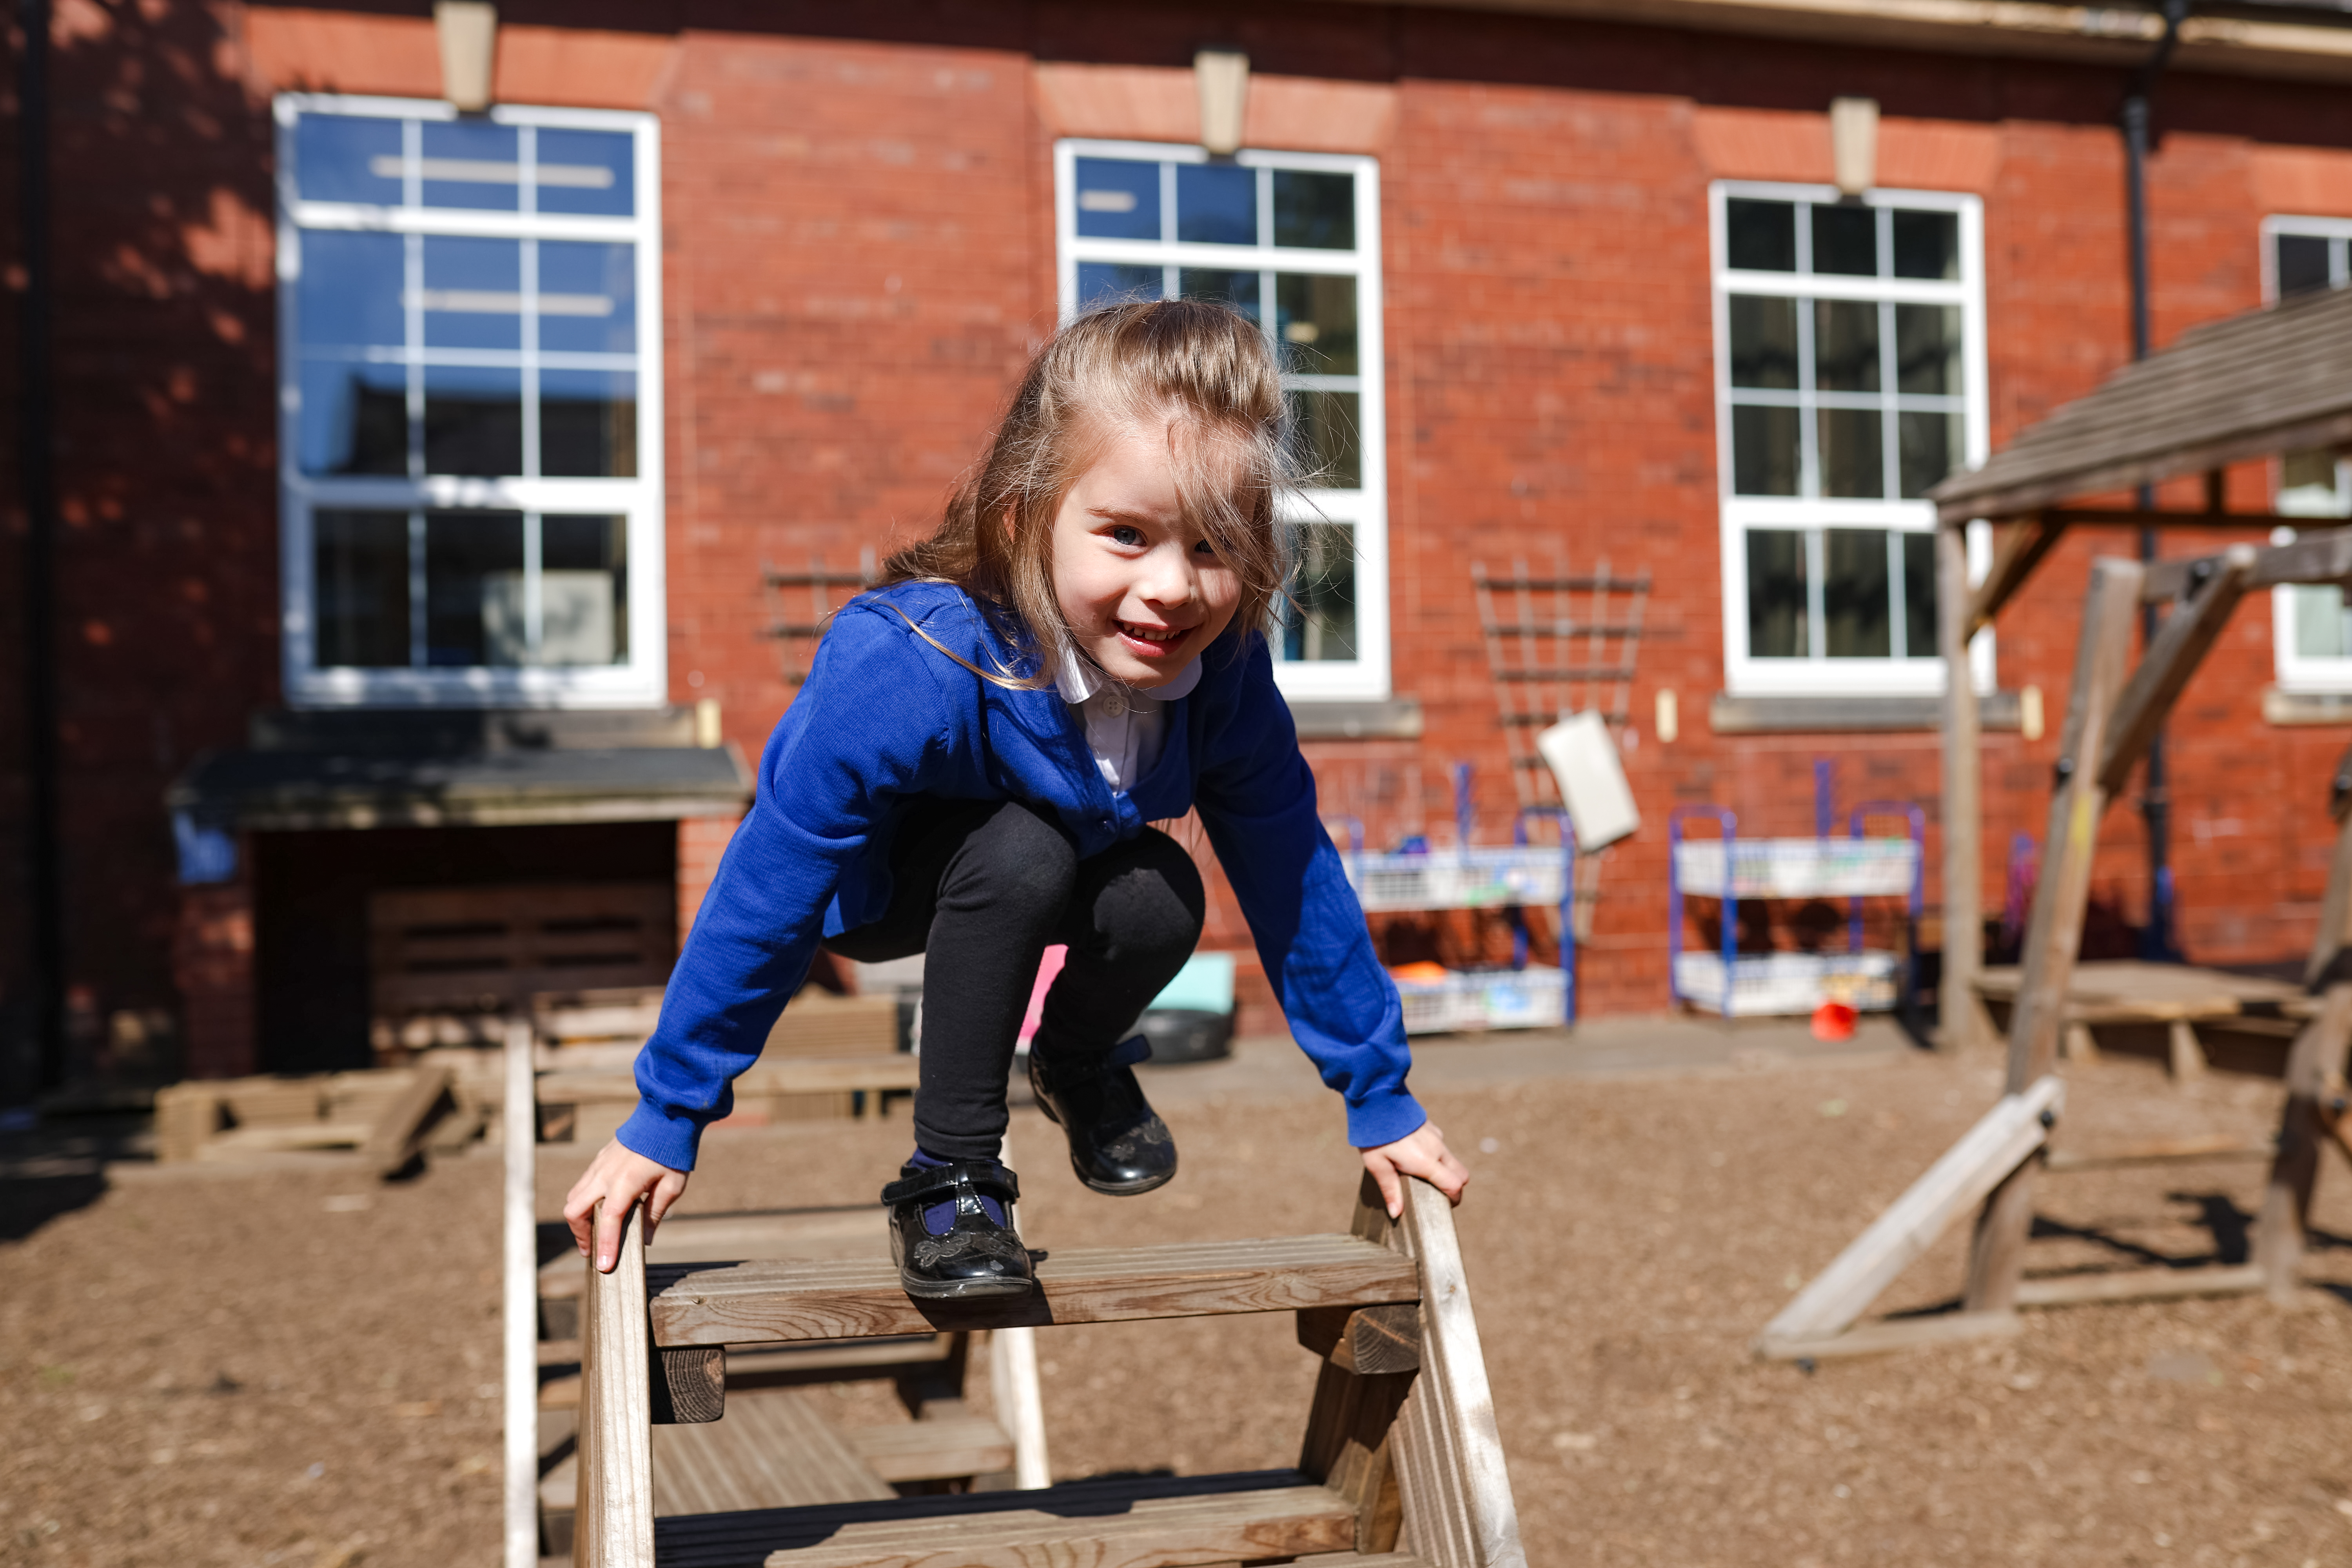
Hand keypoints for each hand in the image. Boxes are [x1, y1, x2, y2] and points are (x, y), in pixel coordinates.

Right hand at [563, 1138, 689, 1272]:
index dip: (604, 1246)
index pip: (608, 1222)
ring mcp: (599, 1165)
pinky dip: (584, 1202)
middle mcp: (605, 1175)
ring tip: (593, 1235)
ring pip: (574, 1197)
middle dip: (580, 1235)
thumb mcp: (672, 1186)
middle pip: (574, 1211)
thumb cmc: (673, 1152)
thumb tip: (644, 1240)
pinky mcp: (599, 1159)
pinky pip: (582, 1185)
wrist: (666, 1116)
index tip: (603, 1266)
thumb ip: (655, 1214)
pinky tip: (598, 1210)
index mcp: (625, 1183)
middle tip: (593, 1251)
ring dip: (579, 1219)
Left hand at [1360, 1121, 1468, 1218]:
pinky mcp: (1432, 1128)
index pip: (1454, 1185)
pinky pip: (1441, 1147)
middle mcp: (1436, 1149)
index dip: (1453, 1199)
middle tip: (1437, 1194)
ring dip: (1444, 1171)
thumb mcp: (1377, 1165)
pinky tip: (1414, 1155)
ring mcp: (1436, 1137)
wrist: (1377, 1099)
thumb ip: (1389, 1189)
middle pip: (1461, 1174)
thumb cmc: (1375, 1135)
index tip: (1444, 1205)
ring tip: (1421, 1175)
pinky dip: (1436, 1156)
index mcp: (1425, 1161)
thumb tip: (1397, 1213)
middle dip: (1455, 1187)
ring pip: (1452, 1160)